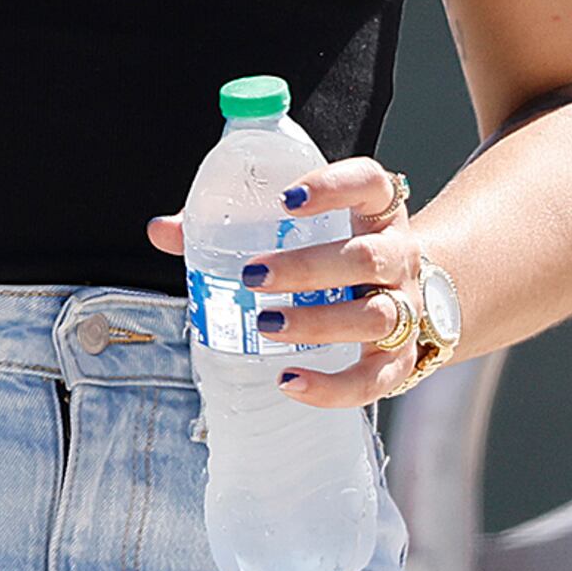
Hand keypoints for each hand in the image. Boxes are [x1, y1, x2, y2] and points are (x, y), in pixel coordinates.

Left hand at [147, 154, 427, 404]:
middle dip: (308, 268)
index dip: (334, 186)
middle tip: (252, 274)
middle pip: (367, 259)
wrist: (409, 292)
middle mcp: (398, 256)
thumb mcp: (302, 224)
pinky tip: (291, 382)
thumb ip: (229, 222)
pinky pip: (377, 378)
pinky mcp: (403, 356)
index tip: (287, 198)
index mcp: (374, 211)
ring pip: (377, 317)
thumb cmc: (334, 248)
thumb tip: (162, 231)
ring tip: (265, 324)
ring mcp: (407, 306)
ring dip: (319, 322)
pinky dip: (335, 387)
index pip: (369, 183)